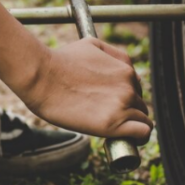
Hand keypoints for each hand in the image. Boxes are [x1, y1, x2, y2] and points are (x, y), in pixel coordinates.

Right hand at [17, 37, 152, 141]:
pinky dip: (140, 138)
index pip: (136, 89)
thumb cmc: (59, 61)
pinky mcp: (113, 124)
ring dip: (131, 125)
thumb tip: (126, 69)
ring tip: (115, 130)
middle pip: (139, 105)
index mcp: (125, 70)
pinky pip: (143, 133)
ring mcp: (121, 106)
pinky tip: (131, 140)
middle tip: (108, 117)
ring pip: (143, 119)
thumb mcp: (91, 44)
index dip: (125, 98)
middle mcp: (128, 87)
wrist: (41, 76)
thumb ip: (113, 54)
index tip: (113, 104)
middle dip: (127, 111)